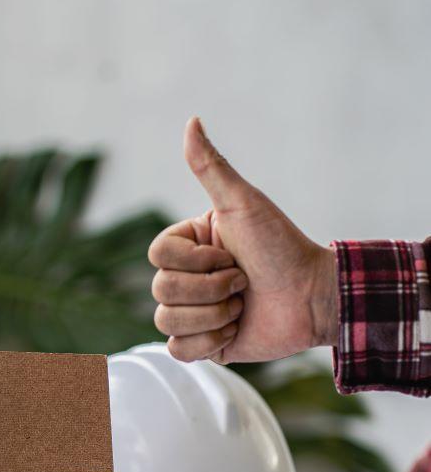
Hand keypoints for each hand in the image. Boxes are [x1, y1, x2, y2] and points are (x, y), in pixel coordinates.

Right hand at [147, 117, 337, 362]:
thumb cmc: (282, 246)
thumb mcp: (243, 203)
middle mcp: (185, 277)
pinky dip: (209, 342)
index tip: (230, 254)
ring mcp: (192, 312)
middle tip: (242, 281)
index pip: (157, 255)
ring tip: (242, 306)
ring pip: (166, 321)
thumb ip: (210, 166)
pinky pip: (177, 350)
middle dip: (209, 289)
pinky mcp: (202, 344)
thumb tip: (191, 120)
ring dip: (213, 315)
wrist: (315, 297)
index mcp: (187, 245)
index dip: (195, 261)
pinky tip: (235, 330)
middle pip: (160, 290)